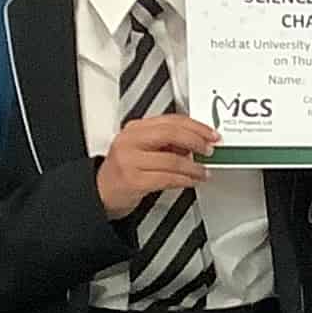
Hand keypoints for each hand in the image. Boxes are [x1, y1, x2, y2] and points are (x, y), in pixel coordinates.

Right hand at [97, 114, 214, 219]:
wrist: (101, 192)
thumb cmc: (125, 170)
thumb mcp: (143, 148)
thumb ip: (166, 142)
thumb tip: (195, 142)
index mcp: (135, 129)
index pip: (170, 120)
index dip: (195, 126)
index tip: (210, 133)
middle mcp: (130, 140)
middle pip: (171, 133)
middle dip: (196, 141)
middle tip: (210, 149)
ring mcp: (130, 160)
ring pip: (172, 159)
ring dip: (194, 167)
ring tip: (203, 171)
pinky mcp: (133, 180)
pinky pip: (167, 178)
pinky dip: (184, 180)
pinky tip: (191, 181)